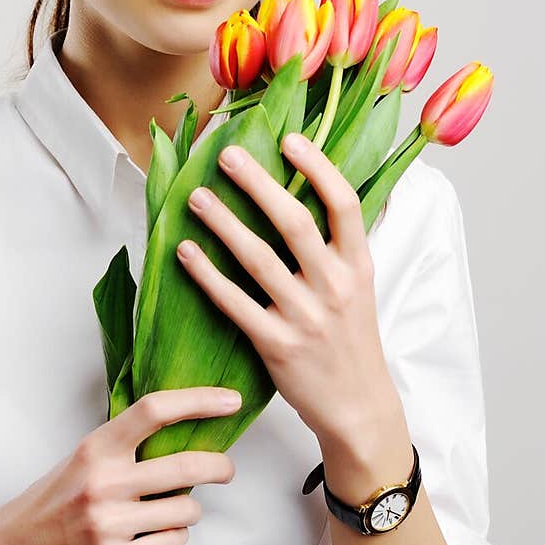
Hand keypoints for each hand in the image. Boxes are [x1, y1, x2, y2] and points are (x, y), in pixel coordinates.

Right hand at [0, 387, 238, 544]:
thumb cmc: (55, 501)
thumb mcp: (82, 460)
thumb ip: (125, 448)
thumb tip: (184, 433)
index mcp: (96, 448)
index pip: (154, 410)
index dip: (199, 400)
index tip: (230, 400)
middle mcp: (103, 482)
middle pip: (186, 466)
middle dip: (220, 467)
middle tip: (226, 469)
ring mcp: (109, 524)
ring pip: (186, 510)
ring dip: (188, 511)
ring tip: (169, 512)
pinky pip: (172, 543)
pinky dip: (173, 538)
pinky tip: (154, 536)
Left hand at [176, 134, 395, 446]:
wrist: (358, 406)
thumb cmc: (349, 338)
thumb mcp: (358, 286)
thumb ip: (335, 244)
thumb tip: (304, 189)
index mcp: (358, 264)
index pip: (344, 204)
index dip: (318, 167)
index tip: (290, 138)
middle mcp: (334, 285)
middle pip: (294, 222)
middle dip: (258, 184)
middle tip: (227, 156)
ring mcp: (305, 316)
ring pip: (258, 259)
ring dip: (223, 223)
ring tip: (196, 197)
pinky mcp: (277, 345)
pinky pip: (235, 303)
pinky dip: (207, 275)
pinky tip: (185, 252)